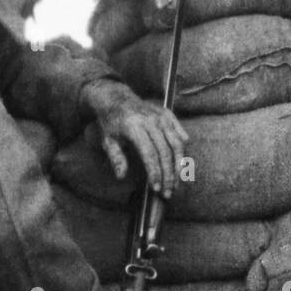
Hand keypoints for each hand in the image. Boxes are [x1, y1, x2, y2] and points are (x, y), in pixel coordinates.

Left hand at [82, 80, 188, 198]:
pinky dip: (183, 147)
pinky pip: (179, 131)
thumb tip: (121, 177)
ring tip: (177, 183)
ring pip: (176, 143)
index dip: (155, 173)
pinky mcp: (167, 114)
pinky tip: (184, 163)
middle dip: (169, 174)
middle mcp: (150, 121)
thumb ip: (116, 158)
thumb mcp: (107, 141)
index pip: (149, 154)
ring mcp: (160, 116)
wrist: (116, 98)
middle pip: (165, 151)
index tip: (156, 189)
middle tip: (168, 192)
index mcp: (134, 127)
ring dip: (179, 165)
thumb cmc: (111, 124)